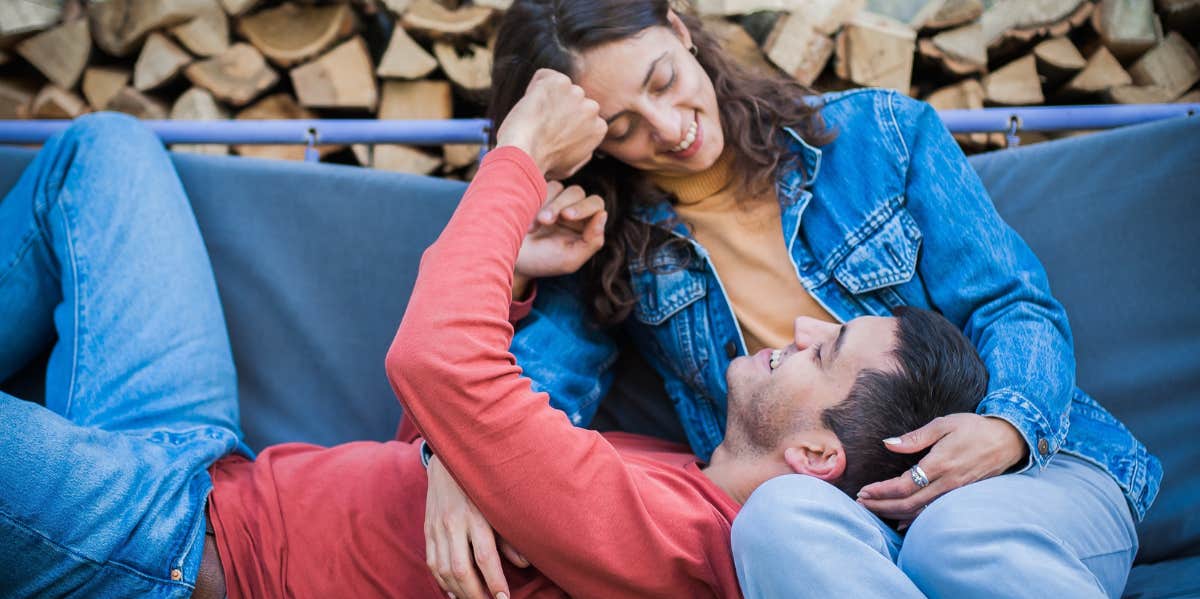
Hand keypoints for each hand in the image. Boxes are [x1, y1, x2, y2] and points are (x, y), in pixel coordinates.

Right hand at [425, 456, 529, 598]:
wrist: (448, 462)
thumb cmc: (481, 484)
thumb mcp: (498, 504)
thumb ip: (509, 536)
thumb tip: (524, 564)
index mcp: (475, 516)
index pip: (485, 556)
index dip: (495, 581)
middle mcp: (453, 524)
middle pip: (461, 569)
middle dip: (476, 594)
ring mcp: (437, 528)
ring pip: (444, 570)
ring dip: (460, 591)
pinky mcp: (427, 530)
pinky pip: (432, 563)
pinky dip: (443, 581)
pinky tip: (454, 592)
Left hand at [494, 69, 607, 179]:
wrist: (525, 153)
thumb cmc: (544, 164)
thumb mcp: (571, 165)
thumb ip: (583, 149)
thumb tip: (585, 143)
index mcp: (598, 128)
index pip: (583, 117)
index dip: (566, 123)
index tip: (553, 133)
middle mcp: (592, 108)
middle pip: (574, 101)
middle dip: (560, 108)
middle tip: (542, 124)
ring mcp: (576, 93)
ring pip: (560, 89)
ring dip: (548, 97)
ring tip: (535, 117)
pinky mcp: (558, 81)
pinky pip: (545, 77)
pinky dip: (535, 86)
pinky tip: (529, 104)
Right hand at [513, 181, 606, 297]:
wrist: (511, 259)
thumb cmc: (542, 262)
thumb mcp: (570, 259)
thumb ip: (592, 241)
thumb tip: (603, 215)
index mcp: (586, 226)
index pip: (596, 206)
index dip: (584, 207)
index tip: (567, 216)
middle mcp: (573, 211)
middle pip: (578, 193)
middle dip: (562, 204)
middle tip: (546, 220)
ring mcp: (555, 201)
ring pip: (560, 188)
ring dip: (547, 206)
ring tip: (532, 227)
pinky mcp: (538, 194)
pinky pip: (543, 186)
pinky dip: (535, 200)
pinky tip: (526, 218)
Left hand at [855, 414, 1026, 523]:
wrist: (1008, 440)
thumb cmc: (973, 428)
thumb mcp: (943, 424)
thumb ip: (915, 437)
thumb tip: (888, 443)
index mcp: (940, 463)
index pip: (904, 485)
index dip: (881, 491)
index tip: (864, 491)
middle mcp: (948, 482)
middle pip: (908, 504)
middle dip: (882, 506)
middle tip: (862, 504)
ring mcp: (956, 493)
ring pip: (921, 512)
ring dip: (895, 514)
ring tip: (874, 511)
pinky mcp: (961, 496)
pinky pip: (934, 512)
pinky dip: (915, 519)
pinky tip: (901, 521)